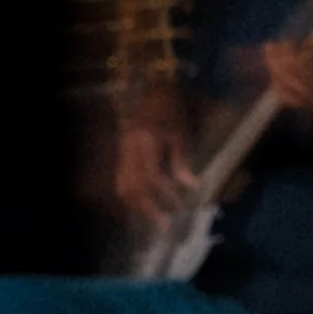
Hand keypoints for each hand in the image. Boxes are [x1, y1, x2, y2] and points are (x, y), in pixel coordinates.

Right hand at [110, 111, 194, 226]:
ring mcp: (122, 152)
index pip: (151, 178)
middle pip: (132, 187)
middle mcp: (128, 149)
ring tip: (153, 220)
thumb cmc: (169, 108)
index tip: (178, 208)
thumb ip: (181, 160)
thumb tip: (191, 187)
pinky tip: (143, 205)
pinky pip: (122, 180)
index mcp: (144, 142)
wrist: (148, 88)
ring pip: (123, 186)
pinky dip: (132, 196)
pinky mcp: (121, 154)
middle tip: (163, 226)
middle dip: (147, 209)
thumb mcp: (180, 131)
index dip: (164, 195)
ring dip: (137, 206)